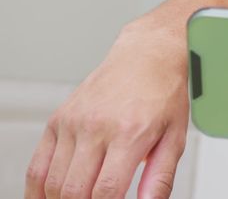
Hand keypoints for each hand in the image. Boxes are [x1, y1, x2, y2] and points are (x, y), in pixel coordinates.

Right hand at [24, 19, 189, 198]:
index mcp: (129, 133)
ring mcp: (73, 123)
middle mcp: (97, 127)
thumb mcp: (175, 136)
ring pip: (54, 182)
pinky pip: (38, 165)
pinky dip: (38, 189)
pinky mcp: (58, 120)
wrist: (146, 56)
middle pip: (76, 190)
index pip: (107, 190)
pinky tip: (46, 198)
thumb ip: (160, 176)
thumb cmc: (163, 94)